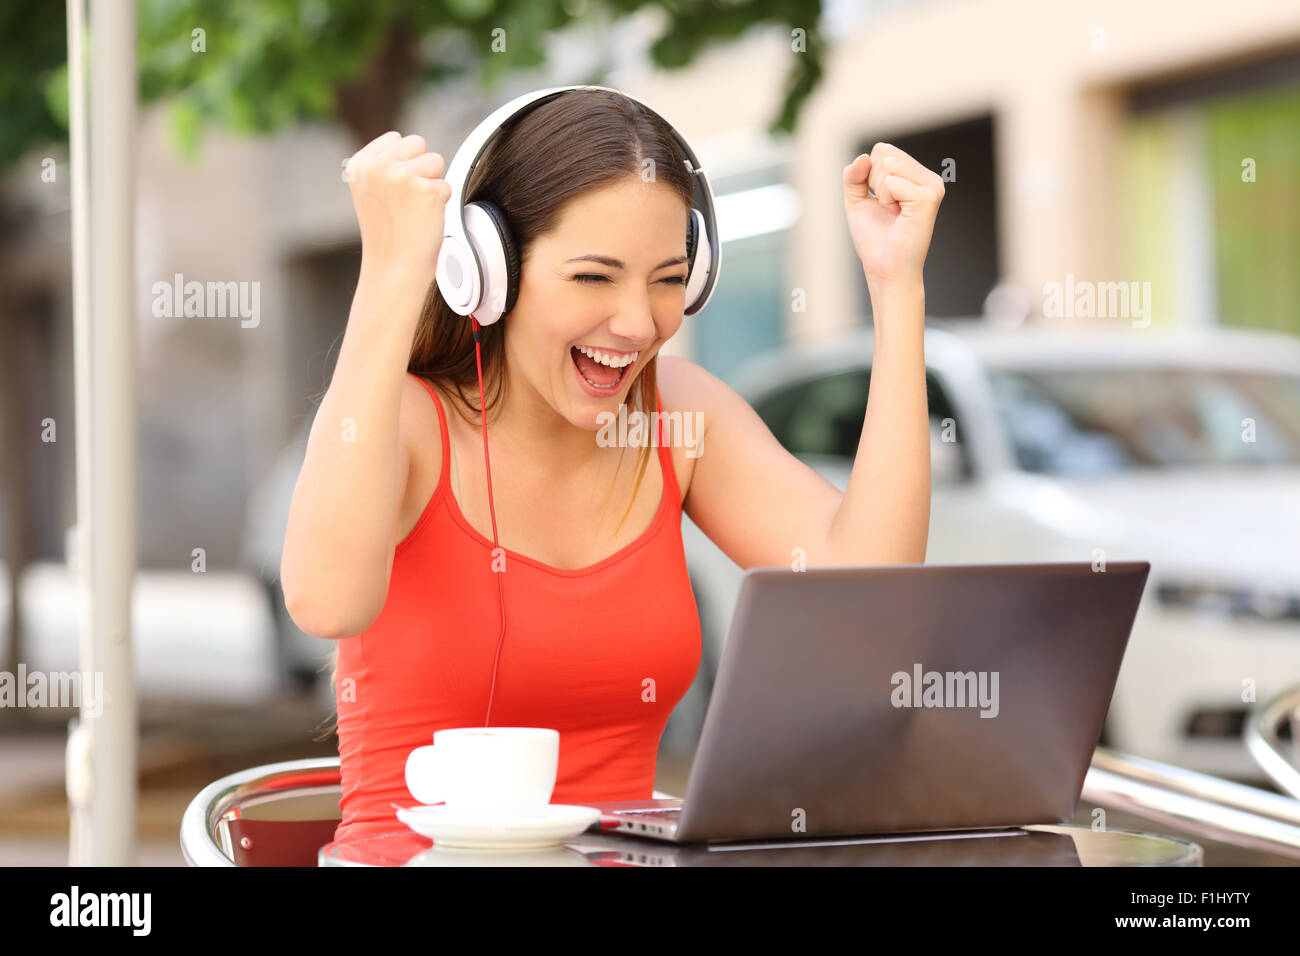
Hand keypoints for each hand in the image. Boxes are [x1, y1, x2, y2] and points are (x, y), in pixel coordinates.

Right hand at [345, 131, 451, 279]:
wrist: (393, 268)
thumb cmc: (388, 234)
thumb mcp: (371, 191)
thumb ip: (383, 164)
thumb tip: (405, 143)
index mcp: (360, 164)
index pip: (397, 139)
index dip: (404, 163)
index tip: (396, 191)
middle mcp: (377, 166)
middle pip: (418, 143)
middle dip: (420, 168)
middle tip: (408, 200)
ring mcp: (400, 176)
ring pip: (435, 160)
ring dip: (432, 184)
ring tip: (416, 208)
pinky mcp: (425, 190)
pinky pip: (447, 186)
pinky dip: (441, 204)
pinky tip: (424, 219)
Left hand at [843, 143, 944, 289]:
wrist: (884, 267)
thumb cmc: (874, 238)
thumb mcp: (857, 200)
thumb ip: (854, 175)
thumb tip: (864, 157)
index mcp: (917, 175)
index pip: (883, 149)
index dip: (869, 175)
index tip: (880, 201)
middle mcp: (929, 178)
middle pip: (885, 153)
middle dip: (873, 182)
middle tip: (886, 208)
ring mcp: (932, 186)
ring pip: (888, 164)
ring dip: (880, 193)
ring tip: (893, 212)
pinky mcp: (928, 198)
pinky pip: (891, 182)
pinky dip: (885, 200)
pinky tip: (898, 216)